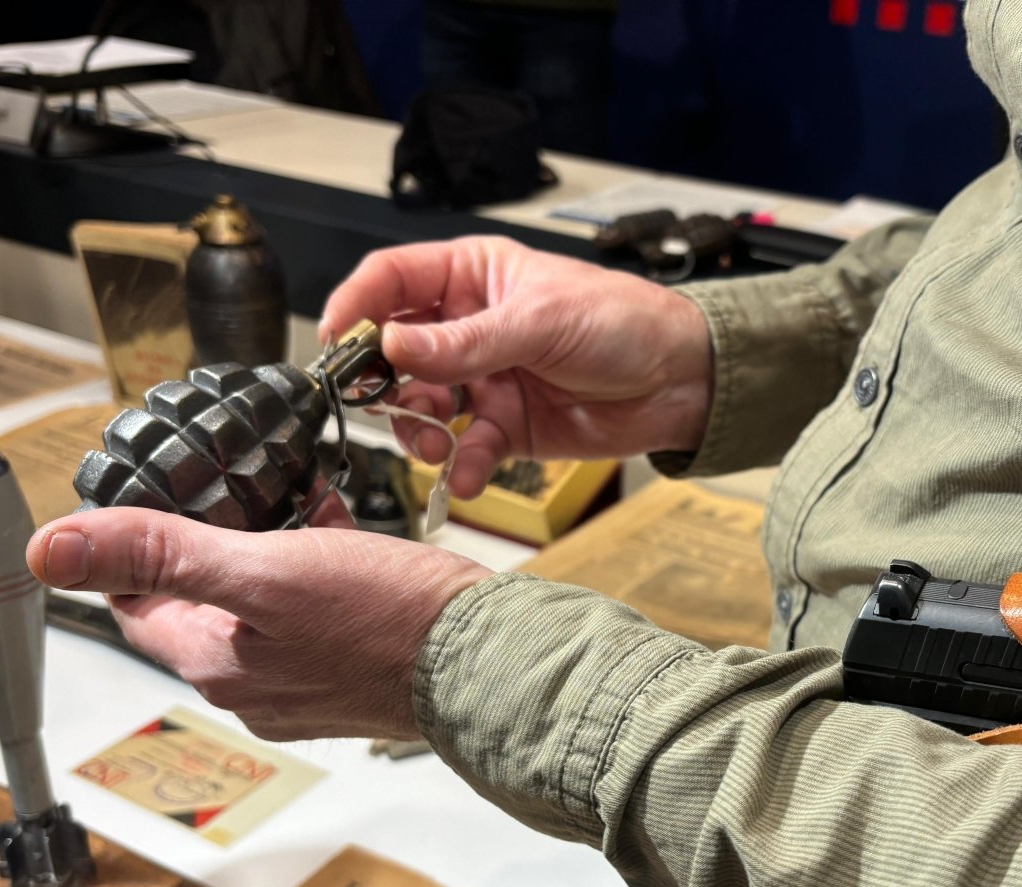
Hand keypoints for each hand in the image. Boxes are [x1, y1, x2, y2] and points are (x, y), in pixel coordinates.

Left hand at [26, 497, 490, 741]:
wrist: (491, 660)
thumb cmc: (391, 621)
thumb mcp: (265, 570)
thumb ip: (161, 555)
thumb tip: (54, 549)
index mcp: (221, 667)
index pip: (137, 609)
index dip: (128, 554)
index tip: (139, 501)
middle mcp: (258, 686)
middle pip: (199, 606)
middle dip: (203, 544)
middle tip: (217, 487)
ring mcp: (310, 682)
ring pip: (260, 605)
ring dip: (263, 550)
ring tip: (283, 497)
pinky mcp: (356, 668)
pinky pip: (313, 612)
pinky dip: (314, 564)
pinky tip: (337, 523)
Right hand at [321, 236, 712, 498]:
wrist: (683, 382)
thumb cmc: (626, 323)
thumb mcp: (541, 322)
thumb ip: (465, 342)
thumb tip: (394, 347)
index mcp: (472, 276)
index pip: (392, 281)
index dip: (358, 307)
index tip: (339, 342)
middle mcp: (469, 327)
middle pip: (395, 351)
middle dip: (385, 382)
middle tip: (386, 404)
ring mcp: (486, 379)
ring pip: (422, 406)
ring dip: (420, 429)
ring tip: (438, 443)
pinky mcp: (506, 428)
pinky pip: (466, 449)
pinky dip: (462, 466)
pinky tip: (468, 474)